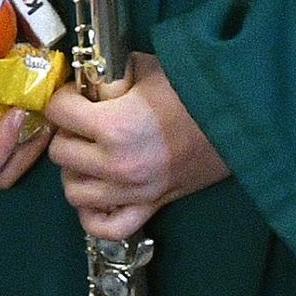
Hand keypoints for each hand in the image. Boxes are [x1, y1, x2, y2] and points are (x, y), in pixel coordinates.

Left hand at [39, 54, 226, 242]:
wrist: (236, 121)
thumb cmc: (193, 92)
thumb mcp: (146, 69)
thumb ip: (109, 75)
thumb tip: (86, 82)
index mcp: (115, 126)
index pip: (59, 112)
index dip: (63, 98)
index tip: (76, 94)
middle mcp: (118, 164)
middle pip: (61, 152)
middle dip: (67, 132)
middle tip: (83, 121)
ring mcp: (133, 192)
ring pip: (74, 191)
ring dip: (77, 170)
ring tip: (90, 153)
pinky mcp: (150, 207)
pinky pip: (106, 226)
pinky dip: (94, 213)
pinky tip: (99, 191)